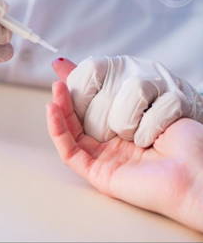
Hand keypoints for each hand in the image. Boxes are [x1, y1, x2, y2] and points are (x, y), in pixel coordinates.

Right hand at [46, 68, 202, 230]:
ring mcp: (105, 160)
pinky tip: (54, 111)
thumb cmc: (189, 143)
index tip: (69, 69)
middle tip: (60, 75)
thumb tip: (120, 79)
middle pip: (80, 120)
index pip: (96, 106)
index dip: (81, 89)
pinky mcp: (99, 174)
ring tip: (56, 89)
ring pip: (71, 135)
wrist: (198, 173)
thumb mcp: (160, 106)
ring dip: (60, 111)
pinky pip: (70, 153)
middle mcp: (113, 145)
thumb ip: (134, 96)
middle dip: (67, 97)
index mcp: (127, 131)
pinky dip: (59, 131)